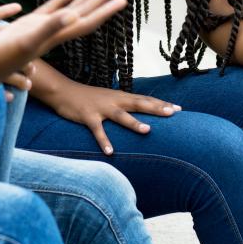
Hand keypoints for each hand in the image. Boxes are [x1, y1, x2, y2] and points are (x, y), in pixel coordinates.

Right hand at [0, 0, 128, 82]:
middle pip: (85, 14)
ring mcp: (42, 28)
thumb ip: (51, 28)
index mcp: (57, 37)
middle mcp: (54, 33)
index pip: (87, 22)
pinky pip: (53, 9)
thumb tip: (75, 16)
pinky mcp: (30, 24)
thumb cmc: (2, 59)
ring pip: (71, 10)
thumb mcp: (28, 41)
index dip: (105, 10)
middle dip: (103, 0)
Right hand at [47, 78, 179, 154]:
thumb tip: (139, 112)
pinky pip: (97, 130)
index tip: (179, 109)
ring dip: (134, 123)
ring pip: (121, 116)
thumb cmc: (88, 97)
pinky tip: (110, 152)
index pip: (145, 99)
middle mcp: (114, 101)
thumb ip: (123, 104)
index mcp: (120, 97)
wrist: (63, 91)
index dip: (161, 103)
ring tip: (148, 130)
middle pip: (138, 104)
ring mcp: (101, 109)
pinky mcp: (88, 116)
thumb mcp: (108, 98)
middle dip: (156, 108)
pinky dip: (104, 141)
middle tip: (173, 113)